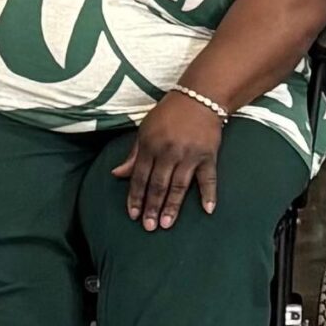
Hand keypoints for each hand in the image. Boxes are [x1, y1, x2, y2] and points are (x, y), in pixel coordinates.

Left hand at [114, 91, 223, 229]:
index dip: (136, 196)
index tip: (133, 215)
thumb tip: (116, 174)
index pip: (140, 176)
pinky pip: (209, 178)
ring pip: (179, 185)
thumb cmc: (168, 114)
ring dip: (172, 206)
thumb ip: (133, 154)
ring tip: (166, 224)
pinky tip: (207, 210)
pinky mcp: (209, 155)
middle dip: (152, 206)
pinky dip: (209, 194)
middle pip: (158, 184)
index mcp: (150, 144)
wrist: (199, 98)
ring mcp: (189, 154)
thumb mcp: (145, 129)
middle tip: (148, 226)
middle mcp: (168, 151)